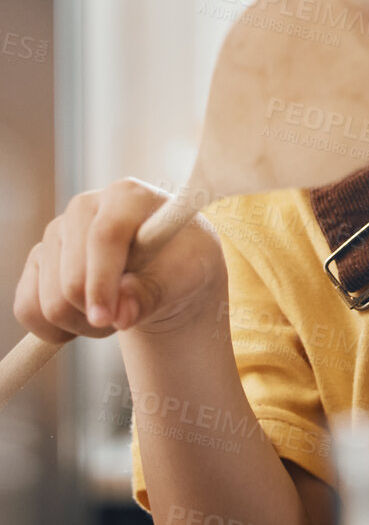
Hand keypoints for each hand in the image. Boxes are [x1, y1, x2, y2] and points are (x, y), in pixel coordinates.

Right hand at [14, 179, 226, 342]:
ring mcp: (56, 233)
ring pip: (48, 300)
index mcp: (127, 196)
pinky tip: (85, 318)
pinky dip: (54, 328)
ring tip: (114, 312)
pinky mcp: (38, 260)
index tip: (108, 320)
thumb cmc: (183, 262)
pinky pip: (27, 308)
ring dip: (81, 323)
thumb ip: (154, 292)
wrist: (169, 267)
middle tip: (128, 316)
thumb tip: (121, 315)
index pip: (104, 237)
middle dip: (98, 312)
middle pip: (70, 277)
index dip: (102, 282)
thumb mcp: (186, 274)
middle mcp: (84, 207)